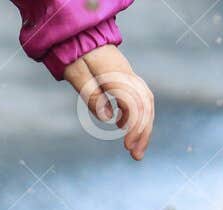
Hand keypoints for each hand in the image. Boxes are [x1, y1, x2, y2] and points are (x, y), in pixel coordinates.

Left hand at [63, 45, 153, 160]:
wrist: (79, 39)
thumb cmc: (76, 59)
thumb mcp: (78, 77)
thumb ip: (93, 96)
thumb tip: (109, 118)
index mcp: (117, 76)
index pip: (135, 105)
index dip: (134, 127)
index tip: (127, 146)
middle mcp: (128, 76)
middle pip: (146, 107)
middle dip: (144, 133)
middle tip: (136, 156)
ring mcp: (129, 77)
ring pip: (146, 104)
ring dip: (143, 128)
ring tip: (135, 150)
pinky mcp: (126, 81)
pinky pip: (138, 100)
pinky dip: (135, 117)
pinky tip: (121, 128)